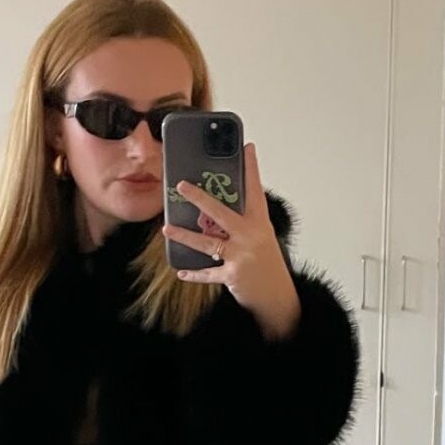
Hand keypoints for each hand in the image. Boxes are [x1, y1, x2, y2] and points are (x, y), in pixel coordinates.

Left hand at [163, 143, 300, 340]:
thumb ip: (243, 220)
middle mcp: (251, 235)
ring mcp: (241, 255)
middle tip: (181, 186)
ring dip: (185, 236)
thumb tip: (215, 205)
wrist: (277, 296)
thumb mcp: (261, 236)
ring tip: (167, 228)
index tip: (247, 147)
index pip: (254, 190)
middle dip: (200, 198)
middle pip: (221, 212)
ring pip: (208, 243)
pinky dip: (194, 274)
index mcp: (260, 222)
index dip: (251, 168)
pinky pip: (208, 273)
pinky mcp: (233, 275)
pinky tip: (181, 271)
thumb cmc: (266, 263)